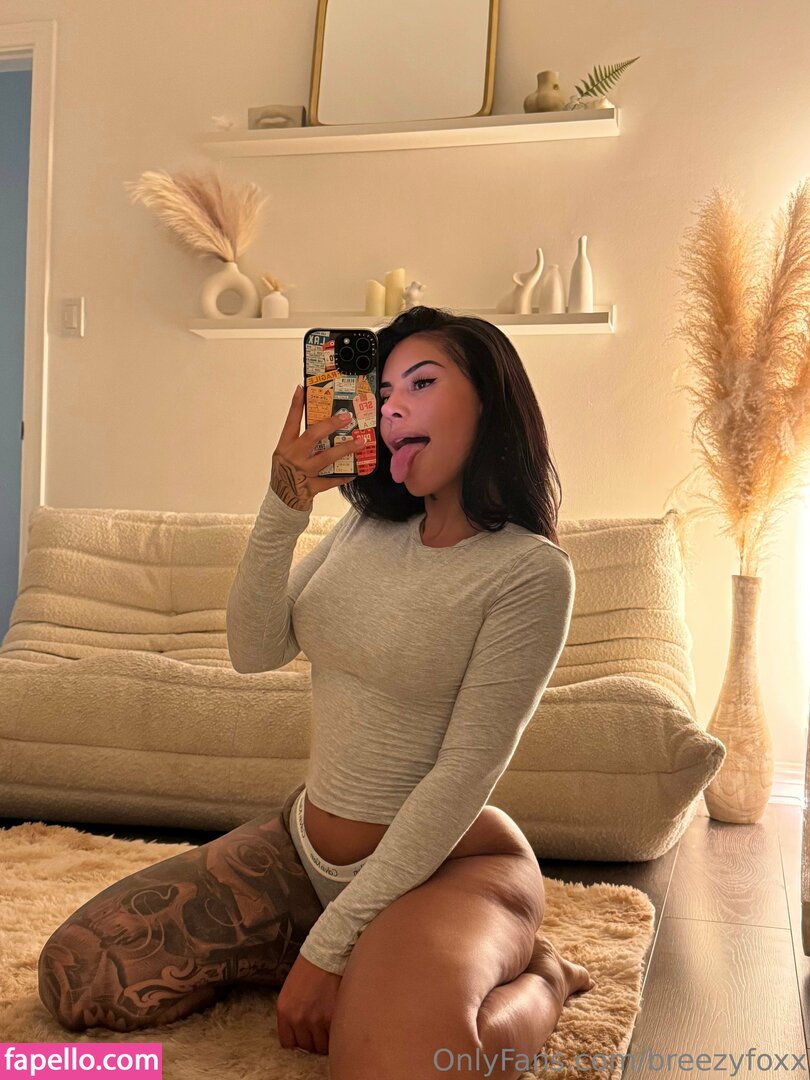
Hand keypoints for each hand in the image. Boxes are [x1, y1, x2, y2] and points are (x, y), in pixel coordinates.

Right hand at [271, 385, 361, 509]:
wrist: (281, 502)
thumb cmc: (286, 474)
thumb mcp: (287, 456)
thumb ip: (301, 444)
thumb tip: (324, 428)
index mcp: (284, 446)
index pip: (290, 422)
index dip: (295, 405)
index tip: (302, 389)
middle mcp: (292, 457)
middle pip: (312, 436)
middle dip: (330, 424)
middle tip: (346, 417)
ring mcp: (302, 472)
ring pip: (327, 457)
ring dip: (345, 449)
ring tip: (360, 442)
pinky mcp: (310, 487)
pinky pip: (331, 480)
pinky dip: (343, 476)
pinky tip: (354, 472)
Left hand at [276, 951, 342, 1055]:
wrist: (327, 953)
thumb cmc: (309, 969)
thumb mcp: (291, 991)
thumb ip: (292, 1013)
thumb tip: (300, 1034)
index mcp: (284, 1011)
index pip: (288, 1043)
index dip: (299, 1042)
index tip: (306, 1038)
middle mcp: (297, 1018)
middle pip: (306, 1047)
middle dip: (314, 1041)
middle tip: (321, 1030)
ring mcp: (315, 1020)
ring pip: (321, 1046)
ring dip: (326, 1039)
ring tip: (331, 1027)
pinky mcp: (332, 1018)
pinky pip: (333, 1039)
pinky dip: (336, 1035)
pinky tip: (338, 1024)